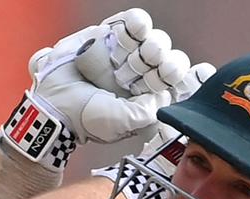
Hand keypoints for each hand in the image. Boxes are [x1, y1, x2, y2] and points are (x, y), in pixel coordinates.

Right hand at [5, 9, 195, 152]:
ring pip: (149, 44)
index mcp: (146, 101)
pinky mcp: (105, 39)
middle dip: (167, 63)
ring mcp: (123, 58)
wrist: (51, 105)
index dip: (188, 80)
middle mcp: (138, 80)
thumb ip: (145, 111)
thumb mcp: (121, 123)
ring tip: (146, 51)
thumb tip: (164, 95)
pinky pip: (125, 26)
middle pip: (165, 63)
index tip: (198, 74)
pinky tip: (138, 25)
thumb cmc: (86, 119)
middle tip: (161, 65)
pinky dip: (134, 24)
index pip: (175, 88)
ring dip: (153, 45)